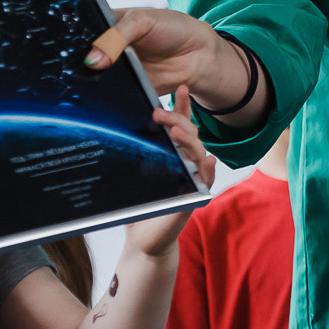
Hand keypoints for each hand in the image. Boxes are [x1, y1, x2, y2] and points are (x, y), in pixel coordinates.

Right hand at [87, 8, 251, 113]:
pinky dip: (108, 98)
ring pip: (94, 80)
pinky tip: (107, 95)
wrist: (199, 56)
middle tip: (81, 65)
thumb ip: (117, 37)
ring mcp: (116, 71)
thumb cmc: (173, 28)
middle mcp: (107, 49)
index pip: (81, 32)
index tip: (63, 47)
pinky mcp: (126, 90)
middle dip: (79, 64)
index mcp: (107, 25)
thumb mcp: (143, 20)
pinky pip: (112, 97)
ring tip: (94, 79)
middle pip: (84, 58)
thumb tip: (93, 59)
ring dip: (92, 82)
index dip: (72, 39)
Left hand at [126, 87, 218, 257]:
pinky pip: (207, 181)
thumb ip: (134, 152)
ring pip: (199, 153)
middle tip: (158, 113)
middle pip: (190, 134)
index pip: (181, 125)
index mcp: (173, 155)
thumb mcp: (133, 173)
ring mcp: (193, 179)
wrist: (142, 239)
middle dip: (177, 119)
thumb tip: (118, 123)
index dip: (183, 106)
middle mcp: (186, 164)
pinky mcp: (194, 198)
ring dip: (189, 140)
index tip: (180, 89)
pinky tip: (210, 161)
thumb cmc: (138, 205)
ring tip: (175, 131)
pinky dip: (210, 170)